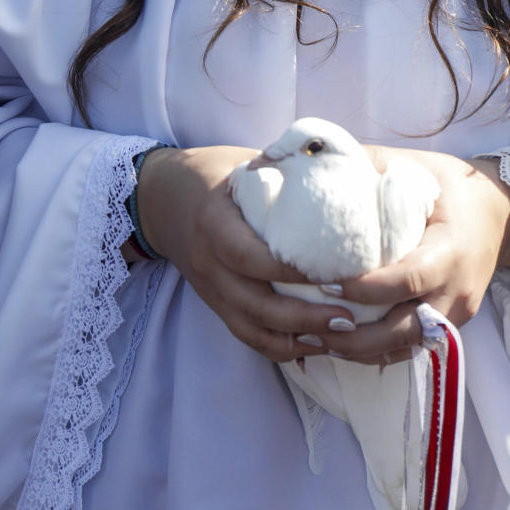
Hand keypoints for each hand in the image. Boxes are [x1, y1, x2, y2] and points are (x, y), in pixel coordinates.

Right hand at [135, 144, 368, 362]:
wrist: (161, 197)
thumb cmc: (212, 173)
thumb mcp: (243, 162)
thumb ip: (282, 169)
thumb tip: (339, 163)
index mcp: (214, 222)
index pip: (249, 257)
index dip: (290, 271)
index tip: (334, 274)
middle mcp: (208, 262)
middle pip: (254, 305)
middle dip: (303, 318)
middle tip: (348, 319)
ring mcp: (208, 288)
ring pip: (250, 329)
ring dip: (295, 341)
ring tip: (337, 338)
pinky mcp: (213, 302)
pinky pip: (244, 334)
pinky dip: (277, 347)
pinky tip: (310, 347)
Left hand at [321, 149, 509, 366]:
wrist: (501, 212)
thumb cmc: (453, 186)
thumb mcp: (417, 168)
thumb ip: (373, 163)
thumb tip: (319, 155)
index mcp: (450, 251)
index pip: (409, 280)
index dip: (368, 289)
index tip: (328, 283)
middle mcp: (456, 291)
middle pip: (406, 329)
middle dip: (357, 335)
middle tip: (312, 325)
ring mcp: (456, 313)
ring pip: (406, 348)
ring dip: (362, 350)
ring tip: (318, 340)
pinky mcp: (450, 325)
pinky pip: (412, 348)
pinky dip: (378, 352)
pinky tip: (344, 346)